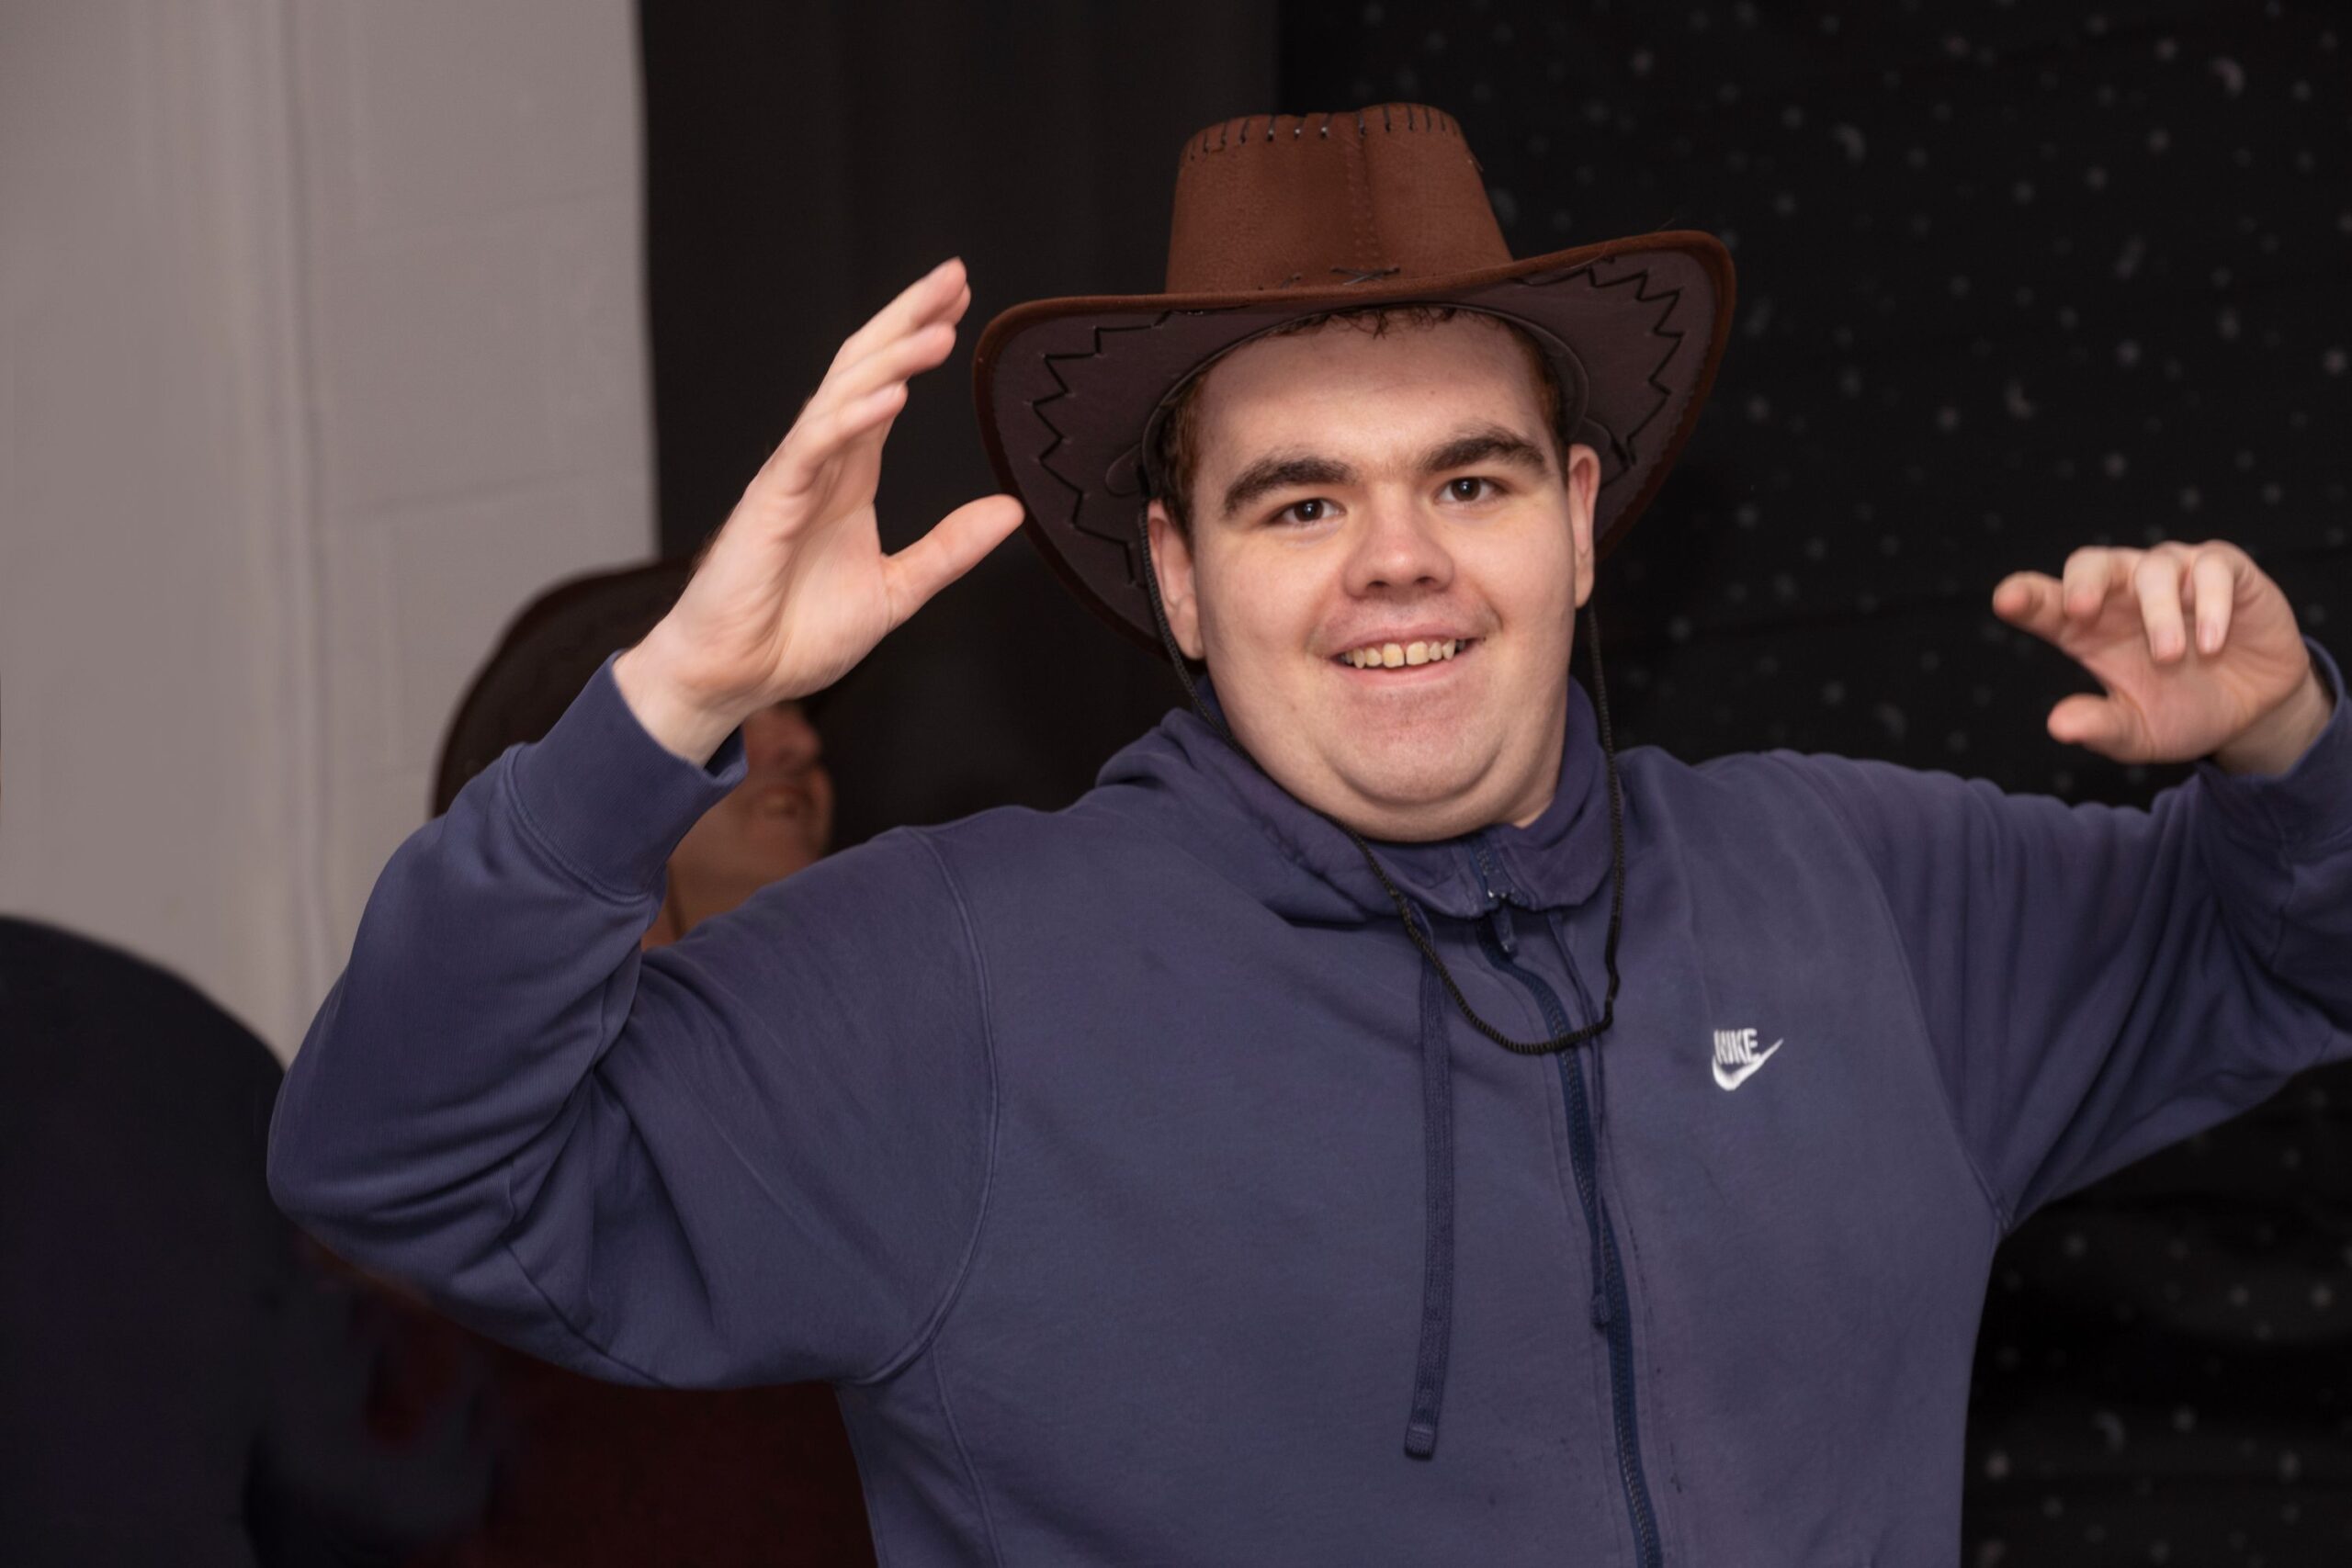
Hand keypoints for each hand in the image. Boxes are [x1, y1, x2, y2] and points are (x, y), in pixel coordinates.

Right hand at [616, 258, 1026, 760]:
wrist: (734, 680)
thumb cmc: (795, 636)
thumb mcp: (897, 591)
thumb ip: (950, 549)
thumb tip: (1009, 512)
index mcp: (847, 477)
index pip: (887, 389)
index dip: (919, 342)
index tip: (961, 303)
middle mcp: (820, 464)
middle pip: (864, 370)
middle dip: (907, 319)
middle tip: (953, 275)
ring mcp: (792, 478)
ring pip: (842, 397)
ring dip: (891, 357)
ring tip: (938, 324)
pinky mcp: (769, 504)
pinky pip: (814, 449)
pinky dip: (852, 418)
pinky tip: (892, 395)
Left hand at [1990, 540, 2327, 773]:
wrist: (2254, 712)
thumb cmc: (2182, 712)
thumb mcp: (2140, 733)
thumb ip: (2101, 728)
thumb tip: (2058, 725)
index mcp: (2088, 628)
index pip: (2045, 601)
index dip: (2025, 596)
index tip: (2007, 601)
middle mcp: (2125, 593)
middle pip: (2091, 563)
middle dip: (2081, 581)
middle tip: (2079, 612)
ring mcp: (2175, 577)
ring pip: (2153, 568)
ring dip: (2156, 611)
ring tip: (2169, 656)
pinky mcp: (2226, 572)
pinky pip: (2213, 567)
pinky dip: (2210, 602)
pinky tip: (2211, 643)